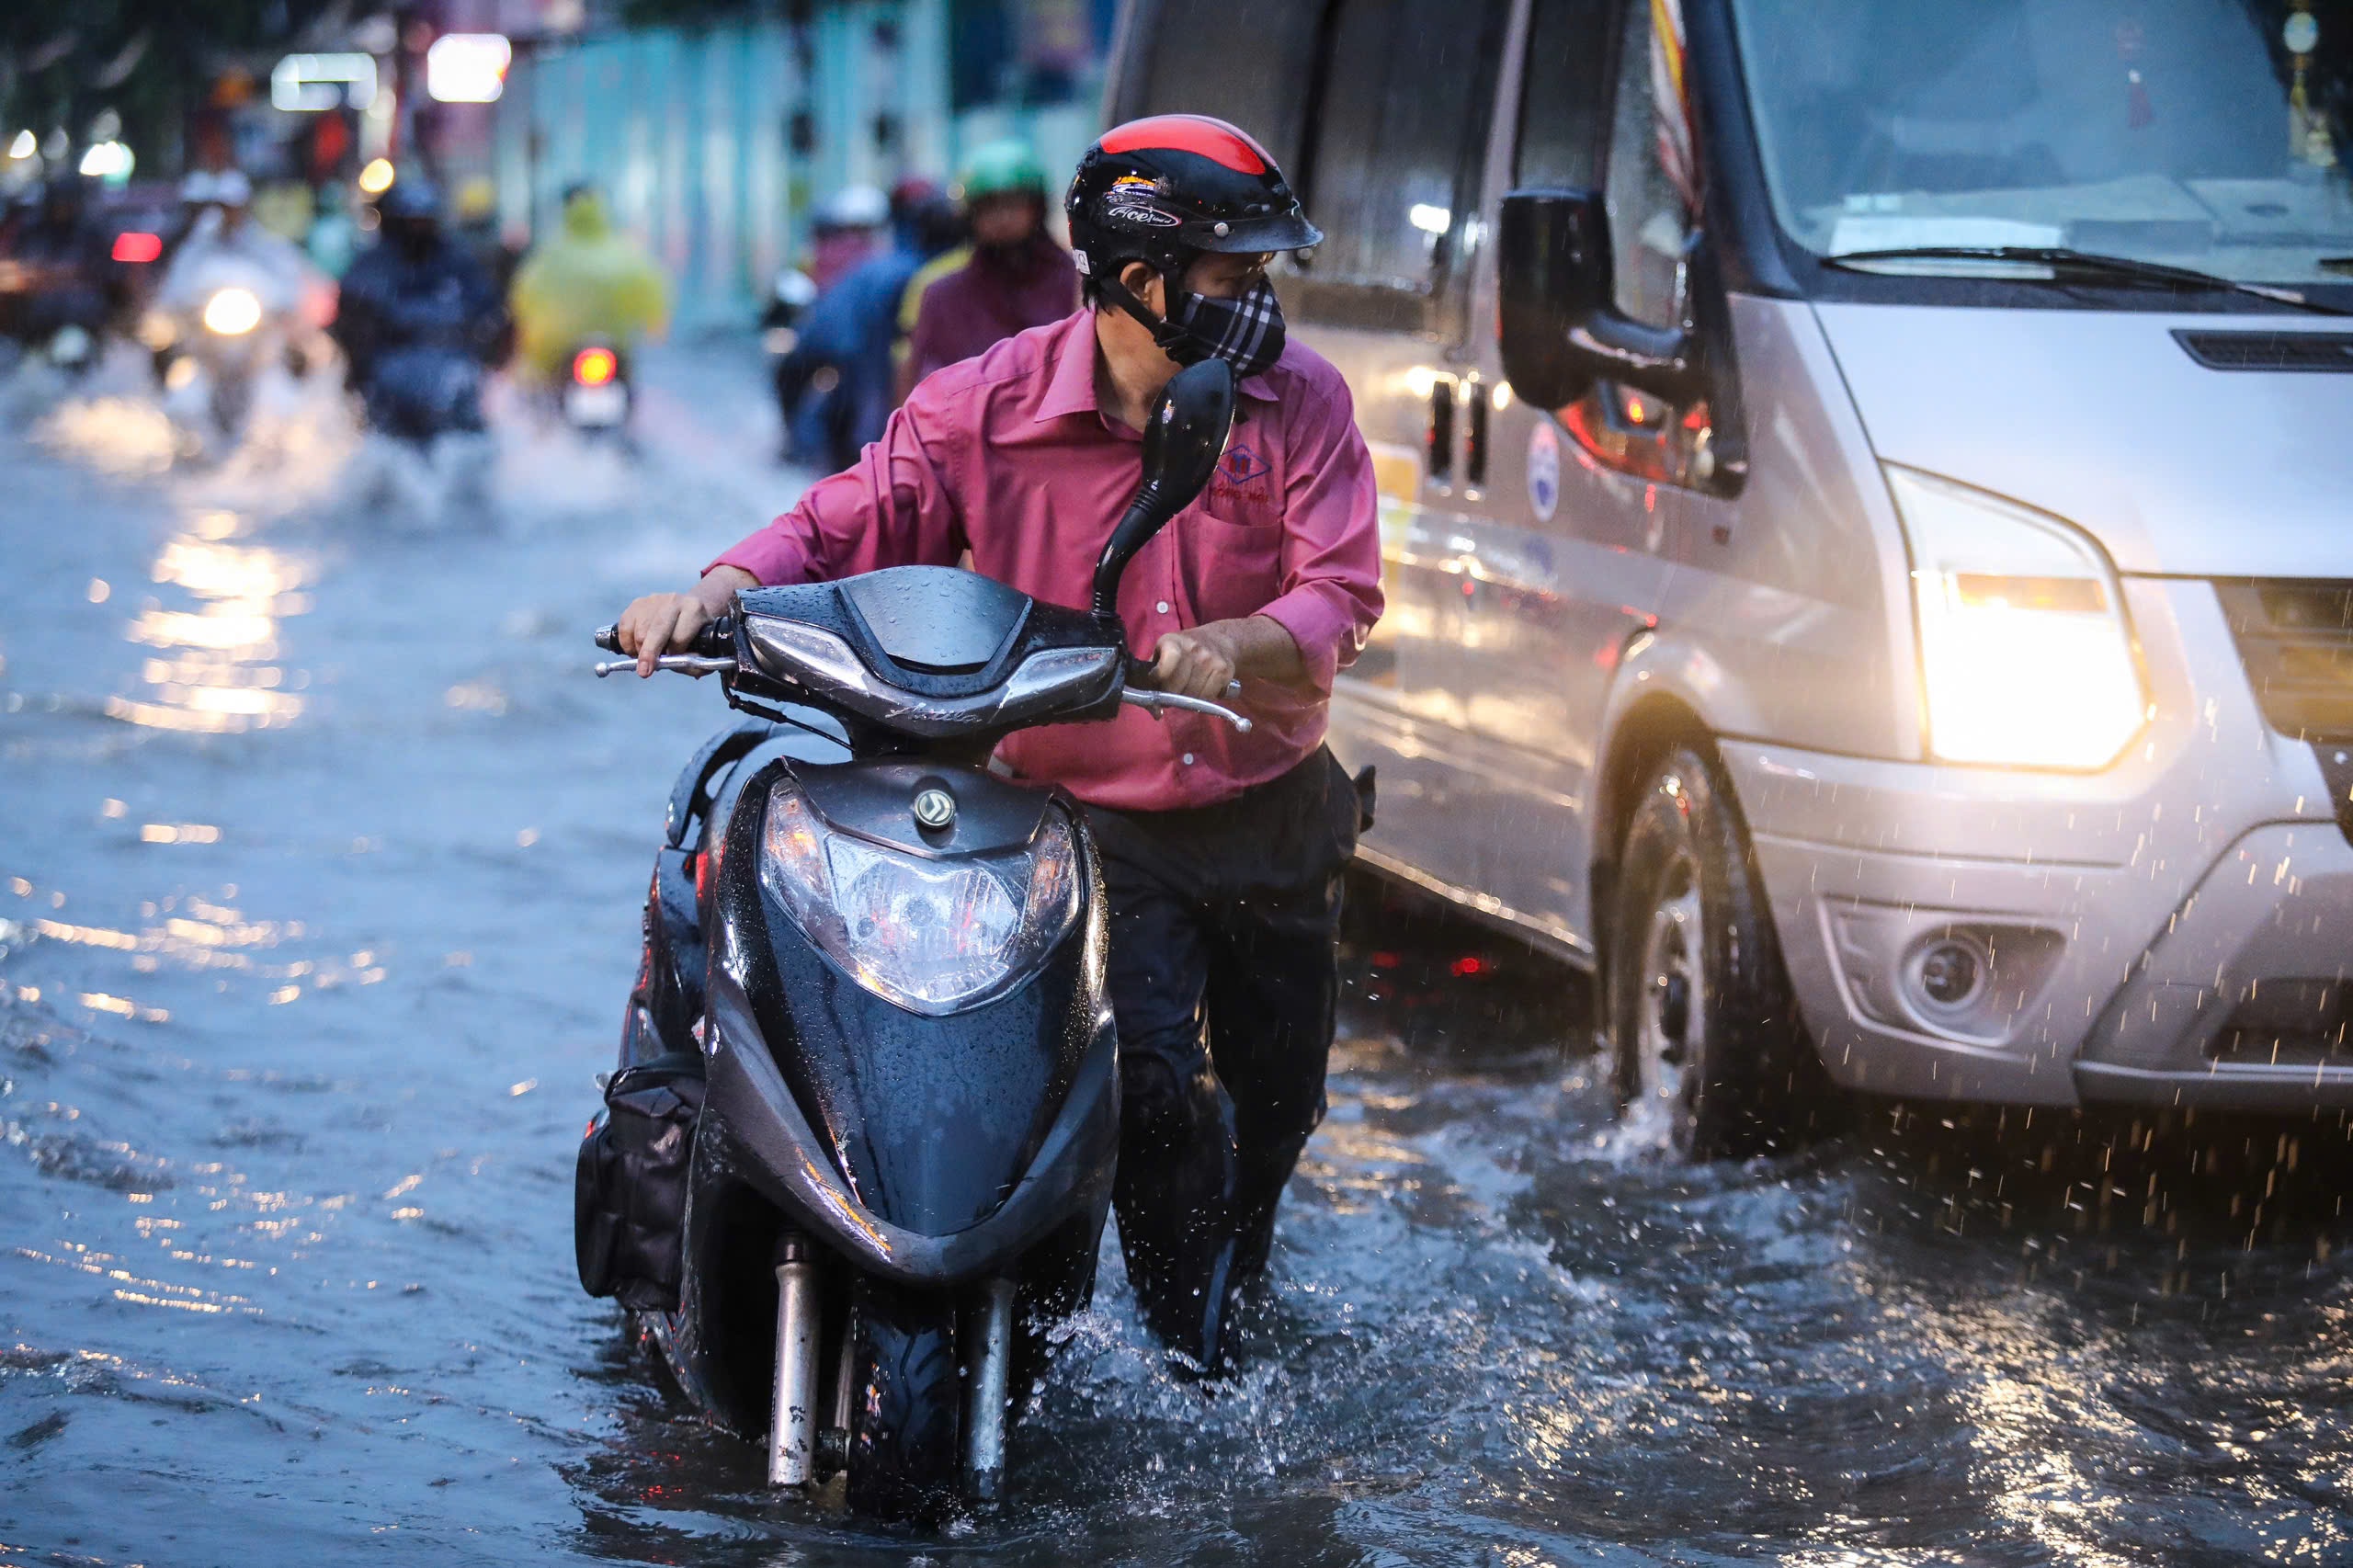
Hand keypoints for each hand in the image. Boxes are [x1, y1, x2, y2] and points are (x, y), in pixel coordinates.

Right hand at [615, 568, 756, 676]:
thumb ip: (694, 663)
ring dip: (639, 651)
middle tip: (644, 672)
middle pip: (657, 630)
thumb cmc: (694, 635)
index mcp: (694, 609)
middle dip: (649, 653)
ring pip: (639, 631)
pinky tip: (636, 650)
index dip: (674, 651)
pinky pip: (625, 627)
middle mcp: (673, 600)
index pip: (680, 635)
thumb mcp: (704, 649)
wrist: (687, 611)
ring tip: (647, 658)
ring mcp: (653, 600)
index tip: (671, 660)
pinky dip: (627, 644)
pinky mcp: (636, 604)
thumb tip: (675, 665)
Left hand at [1148, 624, 1241, 700]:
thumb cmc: (1185, 650)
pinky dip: (1202, 699)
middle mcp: (1194, 649)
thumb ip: (1153, 674)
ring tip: (1186, 691)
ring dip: (1187, 700)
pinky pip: (1208, 697)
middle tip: (1170, 694)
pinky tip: (1200, 690)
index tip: (1156, 682)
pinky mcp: (1224, 671)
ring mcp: (1211, 660)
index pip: (1165, 667)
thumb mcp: (1165, 651)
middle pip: (1177, 688)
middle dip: (1171, 696)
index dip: (1159, 679)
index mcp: (1173, 642)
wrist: (1219, 640)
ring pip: (1193, 696)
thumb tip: (1153, 710)